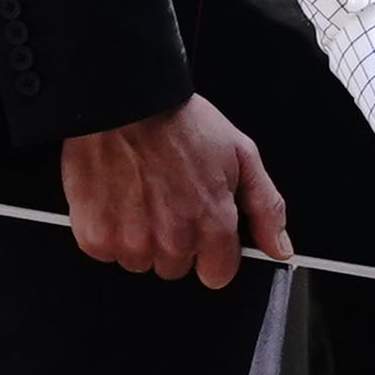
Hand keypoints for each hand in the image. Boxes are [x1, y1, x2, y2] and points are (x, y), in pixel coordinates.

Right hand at [60, 95, 288, 287]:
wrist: (125, 99)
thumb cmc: (180, 122)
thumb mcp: (241, 154)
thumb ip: (266, 207)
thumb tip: (279, 248)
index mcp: (212, 223)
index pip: (218, 275)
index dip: (211, 251)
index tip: (200, 227)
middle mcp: (173, 240)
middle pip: (175, 268)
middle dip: (173, 240)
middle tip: (166, 198)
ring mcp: (132, 242)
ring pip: (140, 262)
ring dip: (139, 237)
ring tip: (139, 194)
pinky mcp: (96, 237)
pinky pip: (105, 252)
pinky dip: (108, 230)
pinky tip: (116, 197)